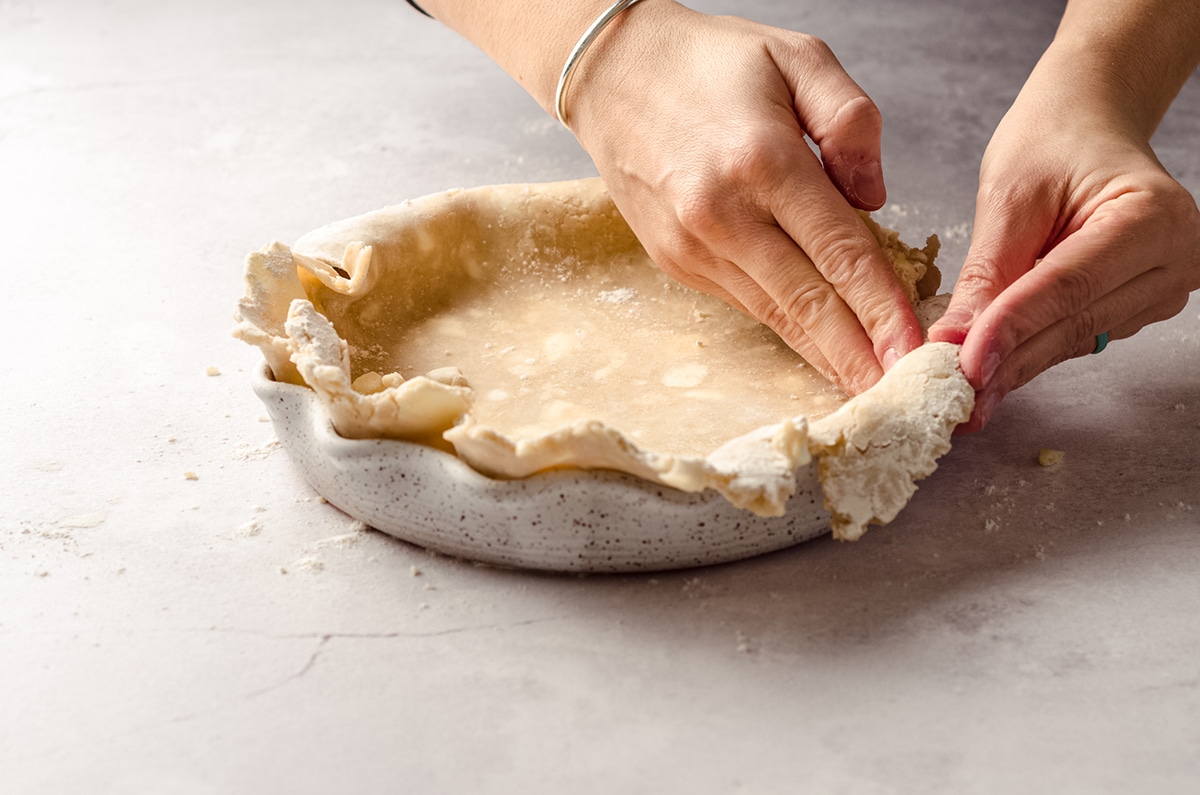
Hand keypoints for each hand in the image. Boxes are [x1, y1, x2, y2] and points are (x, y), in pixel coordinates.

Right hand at [565, 2, 923, 393]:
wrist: (611, 74)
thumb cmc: (708, 62)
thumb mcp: (797, 55)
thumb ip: (851, 121)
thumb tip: (875, 199)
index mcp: (763, 162)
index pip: (840, 251)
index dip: (883, 307)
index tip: (914, 350)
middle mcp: (724, 216)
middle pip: (808, 303)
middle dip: (859, 355)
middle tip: (899, 395)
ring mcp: (694, 247)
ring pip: (776, 315)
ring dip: (824, 355)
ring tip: (866, 387)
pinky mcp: (676, 261)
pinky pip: (745, 303)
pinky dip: (786, 331)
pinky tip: (818, 350)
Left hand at [929, 59, 1199, 430]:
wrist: (1087, 124)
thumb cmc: (1052, 141)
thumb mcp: (1009, 197)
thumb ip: (986, 275)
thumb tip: (953, 343)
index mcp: (1150, 218)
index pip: (1068, 288)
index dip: (1011, 332)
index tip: (963, 368)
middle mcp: (1173, 259)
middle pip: (1074, 325)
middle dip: (1006, 363)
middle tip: (952, 400)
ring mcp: (1161, 288)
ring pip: (1073, 339)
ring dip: (1014, 366)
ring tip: (960, 394)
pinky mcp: (1137, 306)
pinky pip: (1075, 336)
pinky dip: (1028, 351)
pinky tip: (988, 368)